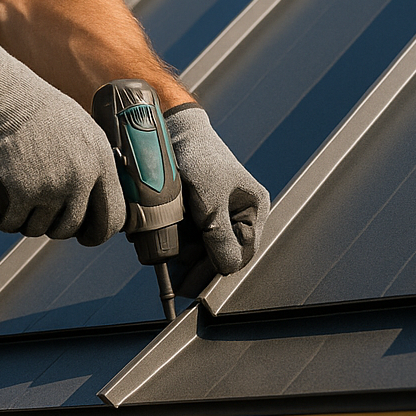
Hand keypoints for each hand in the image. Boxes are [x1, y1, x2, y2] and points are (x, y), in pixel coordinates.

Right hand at [0, 43, 124, 244]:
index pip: (113, 219)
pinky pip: (11, 224)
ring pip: (38, 229)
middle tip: (38, 208)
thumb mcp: (82, 129)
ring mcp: (50, 188)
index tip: (84, 234)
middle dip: (53, 225)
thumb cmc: (38, 110)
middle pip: (70, 228)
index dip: (97, 232)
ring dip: (25, 218)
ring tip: (16, 194)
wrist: (1, 98)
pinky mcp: (20, 195)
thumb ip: (95, 164)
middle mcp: (80, 178)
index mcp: (100, 162)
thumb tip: (101, 197)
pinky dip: (1, 215)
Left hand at [164, 104, 269, 274]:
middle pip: (220, 253)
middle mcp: (238, 214)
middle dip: (196, 265)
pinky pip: (189, 235)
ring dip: (184, 256)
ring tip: (166, 262)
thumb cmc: (199, 158)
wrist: (173, 132)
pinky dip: (176, 241)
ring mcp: (216, 213)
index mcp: (252, 210)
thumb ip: (220, 233)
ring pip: (202, 247)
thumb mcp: (210, 198)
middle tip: (175, 280)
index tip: (192, 284)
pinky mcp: (195, 211)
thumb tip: (227, 268)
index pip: (241, 253)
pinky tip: (163, 244)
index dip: (216, 269)